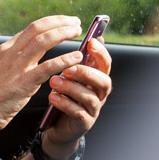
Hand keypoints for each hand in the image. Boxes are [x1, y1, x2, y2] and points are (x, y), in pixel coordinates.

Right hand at [0, 15, 85, 133]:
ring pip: (43, 41)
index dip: (51, 23)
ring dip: (63, 33)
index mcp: (4, 50)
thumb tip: (28, 54)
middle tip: (75, 22)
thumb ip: (13, 61)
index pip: (31, 28)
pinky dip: (65, 59)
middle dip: (59, 22)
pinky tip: (76, 57)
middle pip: (38, 28)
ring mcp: (16, 67)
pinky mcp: (23, 82)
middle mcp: (10, 54)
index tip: (64, 22)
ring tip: (77, 33)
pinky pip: (48, 66)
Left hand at [42, 36, 112, 154]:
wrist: (57, 125)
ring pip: (90, 97)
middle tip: (68, 68)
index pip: (105, 63)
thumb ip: (74, 59)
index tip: (91, 41)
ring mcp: (93, 109)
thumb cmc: (64, 95)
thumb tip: (75, 33)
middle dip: (86, 72)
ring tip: (53, 82)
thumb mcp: (69, 76)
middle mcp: (99, 93)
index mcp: (96, 78)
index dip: (101, 53)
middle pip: (104, 80)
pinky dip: (65, 104)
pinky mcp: (84, 122)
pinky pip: (78, 113)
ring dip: (72, 88)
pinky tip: (53, 97)